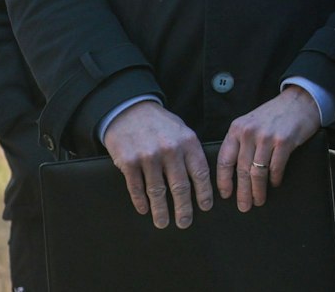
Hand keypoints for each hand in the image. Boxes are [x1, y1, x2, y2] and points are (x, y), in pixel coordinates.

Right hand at [101, 101, 211, 227]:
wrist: (129, 111)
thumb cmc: (160, 124)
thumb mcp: (182, 131)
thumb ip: (191, 152)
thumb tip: (202, 180)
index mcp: (188, 142)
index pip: (200, 172)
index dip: (204, 192)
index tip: (206, 207)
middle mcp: (170, 150)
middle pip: (180, 186)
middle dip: (183, 208)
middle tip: (184, 223)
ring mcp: (148, 157)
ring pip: (157, 191)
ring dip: (161, 210)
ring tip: (163, 223)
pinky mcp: (128, 162)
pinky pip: (136, 187)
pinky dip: (140, 201)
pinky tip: (144, 210)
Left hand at [216, 86, 322, 211]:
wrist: (300, 100)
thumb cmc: (274, 114)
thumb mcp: (251, 123)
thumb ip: (241, 142)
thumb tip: (233, 171)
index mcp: (237, 129)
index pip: (224, 160)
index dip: (224, 181)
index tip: (226, 195)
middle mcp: (249, 133)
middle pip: (241, 169)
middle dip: (242, 192)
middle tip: (244, 206)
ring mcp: (267, 137)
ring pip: (257, 172)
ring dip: (258, 190)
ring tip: (259, 200)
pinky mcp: (284, 141)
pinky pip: (276, 167)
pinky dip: (275, 179)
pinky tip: (275, 184)